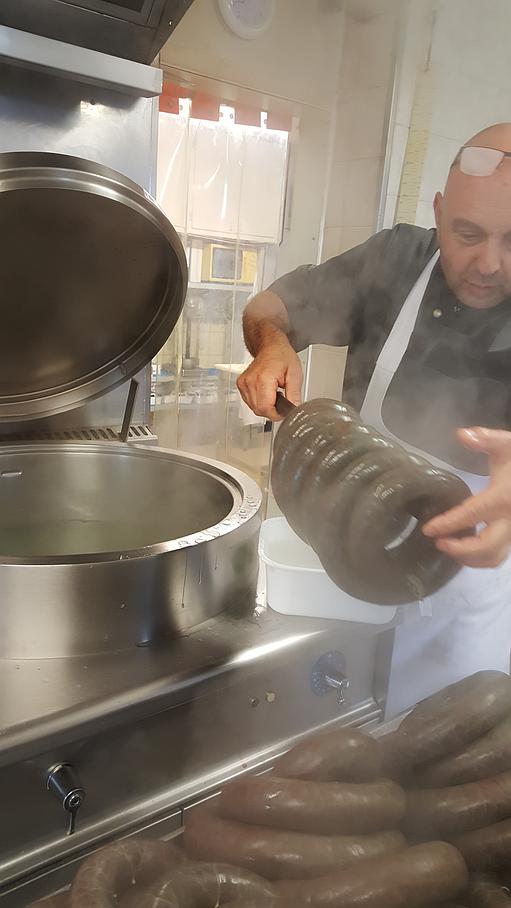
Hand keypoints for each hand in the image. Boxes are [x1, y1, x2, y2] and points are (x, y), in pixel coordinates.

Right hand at [237, 339, 302, 420]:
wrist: (269, 345)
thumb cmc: (282, 356)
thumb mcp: (295, 375)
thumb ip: (294, 395)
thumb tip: (294, 410)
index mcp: (263, 378)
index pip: (266, 409)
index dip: (277, 414)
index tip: (284, 410)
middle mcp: (250, 381)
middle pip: (259, 410)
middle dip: (272, 410)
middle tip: (281, 398)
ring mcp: (243, 383)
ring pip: (253, 408)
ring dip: (265, 406)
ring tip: (274, 393)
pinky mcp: (240, 385)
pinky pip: (249, 402)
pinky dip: (258, 401)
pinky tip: (266, 392)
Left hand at [422, 427, 510, 567]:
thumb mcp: (507, 445)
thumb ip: (486, 439)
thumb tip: (462, 435)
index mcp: (504, 498)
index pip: (472, 514)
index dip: (448, 524)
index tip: (428, 529)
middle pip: (486, 547)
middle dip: (459, 550)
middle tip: (437, 542)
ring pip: (494, 557)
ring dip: (468, 558)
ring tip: (448, 546)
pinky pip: (498, 556)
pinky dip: (479, 558)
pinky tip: (463, 549)